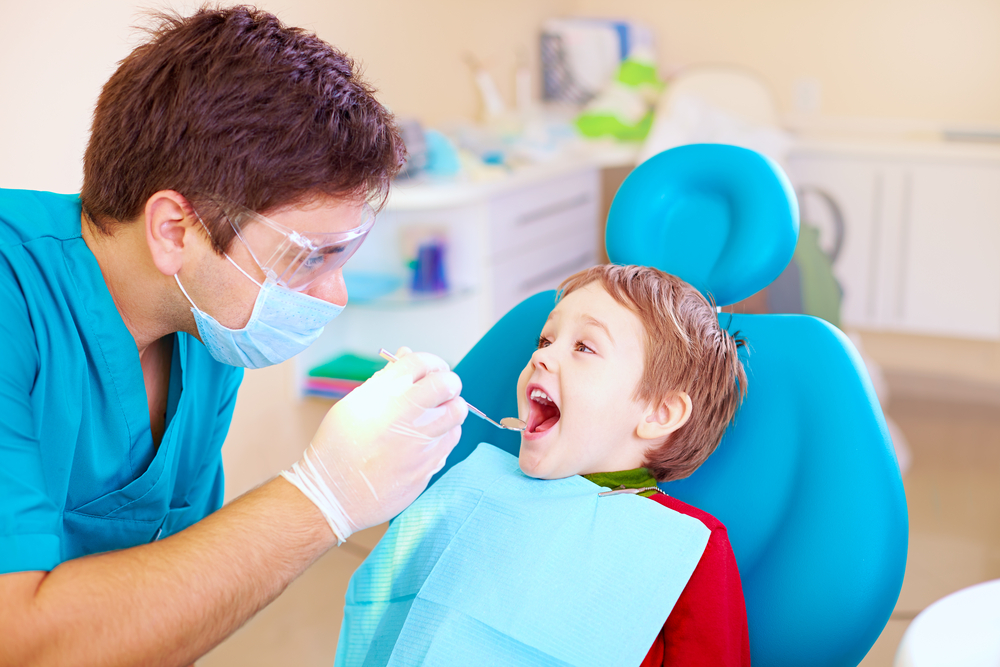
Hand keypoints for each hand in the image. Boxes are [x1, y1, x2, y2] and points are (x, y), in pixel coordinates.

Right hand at [282, 348, 467, 543]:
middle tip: (442, 390)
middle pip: (448, 384)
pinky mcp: (427, 466)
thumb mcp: (353, 405)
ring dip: (450, 409)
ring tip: (435, 416)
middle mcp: (403, 415)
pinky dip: (445, 435)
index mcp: (381, 395)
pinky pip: (451, 441)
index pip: (422, 362)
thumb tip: (407, 353)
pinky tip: (428, 439)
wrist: (331, 495)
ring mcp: (418, 443)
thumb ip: (385, 379)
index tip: (432, 371)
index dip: (432, 363)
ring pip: (456, 413)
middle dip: (449, 383)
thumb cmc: (338, 447)